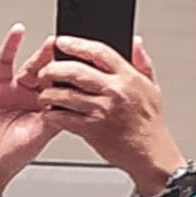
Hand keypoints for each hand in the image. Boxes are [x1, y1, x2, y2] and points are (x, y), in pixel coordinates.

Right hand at [0, 24, 60, 196]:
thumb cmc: (17, 153)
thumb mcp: (44, 133)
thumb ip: (58, 115)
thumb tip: (75, 100)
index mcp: (40, 100)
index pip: (52, 77)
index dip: (61, 66)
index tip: (72, 54)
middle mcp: (21, 90)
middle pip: (32, 66)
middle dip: (42, 54)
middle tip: (53, 42)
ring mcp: (0, 89)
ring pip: (6, 61)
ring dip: (12, 45)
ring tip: (19, 30)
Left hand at [38, 36, 184, 196]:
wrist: (151, 155)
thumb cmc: (149, 122)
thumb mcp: (151, 88)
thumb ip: (141, 63)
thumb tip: (134, 42)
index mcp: (128, 78)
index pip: (99, 52)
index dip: (76, 44)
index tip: (61, 42)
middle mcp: (115, 91)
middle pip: (75, 71)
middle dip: (53, 69)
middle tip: (43, 71)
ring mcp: (102, 110)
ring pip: (64, 94)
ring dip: (48, 94)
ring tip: (44, 94)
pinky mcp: (91, 129)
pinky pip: (63, 118)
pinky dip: (52, 115)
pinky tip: (50, 113)